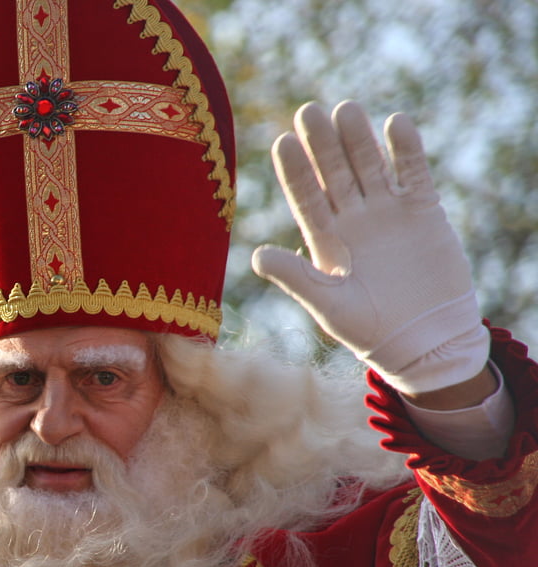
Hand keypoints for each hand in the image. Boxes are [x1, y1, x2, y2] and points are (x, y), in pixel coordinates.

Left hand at [252, 100, 488, 393]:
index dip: (295, 170)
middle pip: (334, 172)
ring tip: (346, 109)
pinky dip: (406, 151)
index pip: (306, 196)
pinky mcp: (423, 213)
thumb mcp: (327, 304)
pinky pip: (413, 175)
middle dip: (322, 144)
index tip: (282, 142)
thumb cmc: (369, 330)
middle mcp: (353, 220)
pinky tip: (396, 124)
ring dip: (359, 139)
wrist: (425, 341)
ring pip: (370, 166)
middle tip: (308, 111)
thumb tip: (256, 256)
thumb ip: (295, 277)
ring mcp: (387, 213)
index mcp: (325, 240)